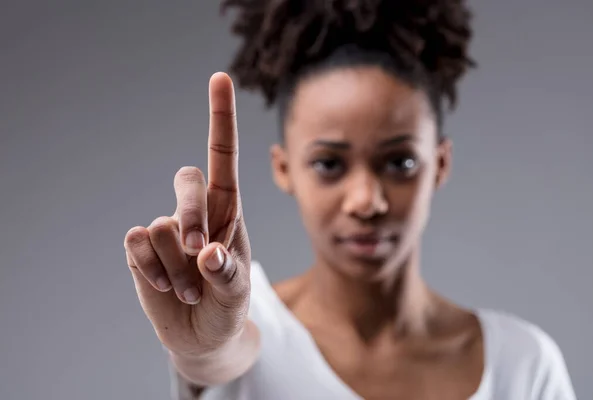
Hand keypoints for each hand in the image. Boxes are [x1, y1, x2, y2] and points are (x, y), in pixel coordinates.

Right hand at [124, 72, 252, 357]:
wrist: (202, 335)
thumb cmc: (228, 304)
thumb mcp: (237, 291)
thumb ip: (227, 272)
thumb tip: (207, 252)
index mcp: (228, 209)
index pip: (224, 156)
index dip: (221, 117)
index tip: (221, 77)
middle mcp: (196, 211)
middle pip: (187, 179)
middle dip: (192, 214)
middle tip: (201, 250)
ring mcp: (165, 229)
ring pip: (161, 226)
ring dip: (176, 266)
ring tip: (191, 290)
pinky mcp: (139, 249)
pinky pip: (135, 243)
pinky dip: (152, 270)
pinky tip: (165, 286)